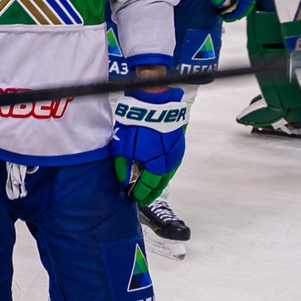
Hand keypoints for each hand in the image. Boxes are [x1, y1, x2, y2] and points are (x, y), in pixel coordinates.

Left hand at [111, 54, 186, 203]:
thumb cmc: (136, 124)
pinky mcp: (179, 143)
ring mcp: (176, 153)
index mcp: (156, 166)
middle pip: (160, 183)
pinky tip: (159, 171)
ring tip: (151, 187)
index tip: (133, 198)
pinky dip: (164, 170)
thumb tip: (123, 181)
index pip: (148, 186)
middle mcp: (169, 163)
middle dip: (151, 191)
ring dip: (159, 181)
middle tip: (143, 198)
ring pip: (168, 173)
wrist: (154, 102)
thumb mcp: (122, 146)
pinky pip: (172, 163)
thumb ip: (123, 166)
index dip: (140, 194)